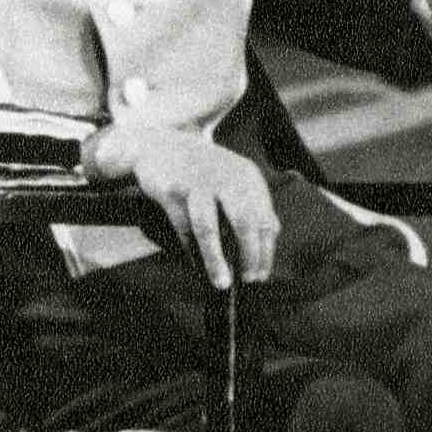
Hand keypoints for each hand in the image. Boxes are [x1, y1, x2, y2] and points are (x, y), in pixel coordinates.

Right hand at [82, 120, 278, 291]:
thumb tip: (271, 241)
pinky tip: (197, 266)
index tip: (261, 275)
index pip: (265, 220)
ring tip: (222, 284)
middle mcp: (227, 178)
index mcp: (248, 178)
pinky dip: (192, 251)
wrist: (160, 147)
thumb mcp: (234, 181)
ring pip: (209, 228)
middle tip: (249, 281)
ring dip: (216, 260)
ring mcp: (198, 183)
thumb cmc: (204, 173)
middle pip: (245, 222)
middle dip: (250, 255)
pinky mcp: (172, 191)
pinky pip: (184, 228)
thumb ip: (253, 207)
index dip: (265, 251)